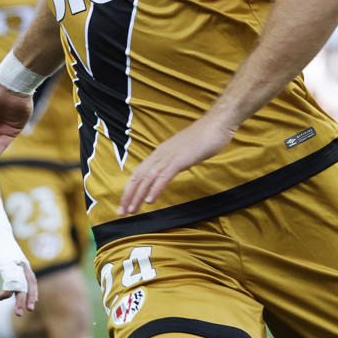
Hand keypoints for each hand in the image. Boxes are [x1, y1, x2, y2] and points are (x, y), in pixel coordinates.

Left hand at [0, 242, 38, 316]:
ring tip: (29, 310)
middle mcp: (18, 261)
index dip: (9, 289)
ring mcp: (22, 263)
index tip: (0, 298)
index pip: (11, 277)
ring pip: (30, 281)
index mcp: (6, 258)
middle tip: (19, 314)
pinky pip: (31, 279)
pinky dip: (32, 290)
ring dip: (31, 296)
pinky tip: (31, 301)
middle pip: (23, 282)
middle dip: (23, 298)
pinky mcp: (23, 266)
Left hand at [119, 117, 233, 215]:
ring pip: (148, 178)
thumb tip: (166, 174)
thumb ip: (172, 162)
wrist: (216, 124)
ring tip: (132, 210)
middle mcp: (160, 155)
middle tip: (122, 212)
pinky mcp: (181, 159)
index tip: (125, 204)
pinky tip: (150, 200)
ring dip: (138, 196)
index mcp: (159, 153)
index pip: (139, 173)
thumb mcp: (182, 153)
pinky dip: (156, 188)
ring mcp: (170, 157)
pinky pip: (165, 176)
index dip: (130, 189)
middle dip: (129, 196)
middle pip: (139, 177)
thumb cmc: (203, 138)